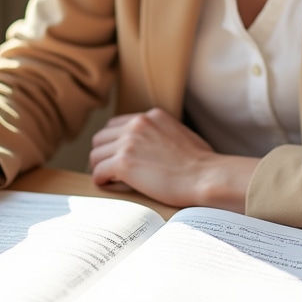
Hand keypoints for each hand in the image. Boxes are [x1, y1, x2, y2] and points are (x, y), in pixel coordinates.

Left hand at [89, 108, 257, 210]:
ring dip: (101, 167)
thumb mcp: (180, 133)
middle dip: (104, 154)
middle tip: (110, 169)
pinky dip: (101, 180)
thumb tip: (150, 146)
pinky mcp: (124, 163)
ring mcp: (129, 142)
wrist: (206, 176)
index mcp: (150, 116)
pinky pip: (99, 171)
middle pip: (101, 138)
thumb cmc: (201, 162)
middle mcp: (137, 124)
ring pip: (96, 154)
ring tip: (110, 178)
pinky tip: (109, 185)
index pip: (115, 124)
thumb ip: (160, 133)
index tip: (116, 155)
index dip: (113, 143)